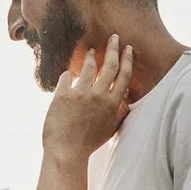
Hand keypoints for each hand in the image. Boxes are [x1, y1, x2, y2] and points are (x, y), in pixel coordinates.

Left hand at [42, 34, 131, 163]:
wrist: (66, 152)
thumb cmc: (89, 143)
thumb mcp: (110, 129)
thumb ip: (119, 112)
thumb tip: (124, 99)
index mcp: (112, 104)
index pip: (123, 76)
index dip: (127, 60)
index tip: (128, 48)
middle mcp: (98, 95)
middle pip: (109, 65)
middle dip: (113, 48)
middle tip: (113, 37)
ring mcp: (80, 94)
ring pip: (89, 67)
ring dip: (91, 56)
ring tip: (91, 51)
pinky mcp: (62, 95)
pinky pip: (66, 76)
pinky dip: (69, 73)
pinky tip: (69, 72)